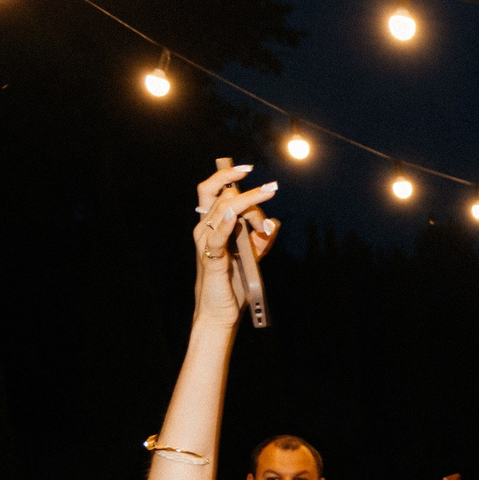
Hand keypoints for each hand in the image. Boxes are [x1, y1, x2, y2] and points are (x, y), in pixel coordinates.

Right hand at [193, 159, 277, 326]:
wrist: (222, 312)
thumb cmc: (232, 285)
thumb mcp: (251, 257)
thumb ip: (260, 239)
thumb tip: (274, 223)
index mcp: (211, 226)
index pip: (214, 191)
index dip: (228, 177)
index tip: (248, 167)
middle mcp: (205, 230)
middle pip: (224, 197)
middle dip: (251, 196)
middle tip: (271, 190)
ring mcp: (206, 243)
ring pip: (224, 210)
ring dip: (250, 209)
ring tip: (266, 221)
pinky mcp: (212, 259)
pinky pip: (217, 238)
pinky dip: (226, 226)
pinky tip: (234, 217)